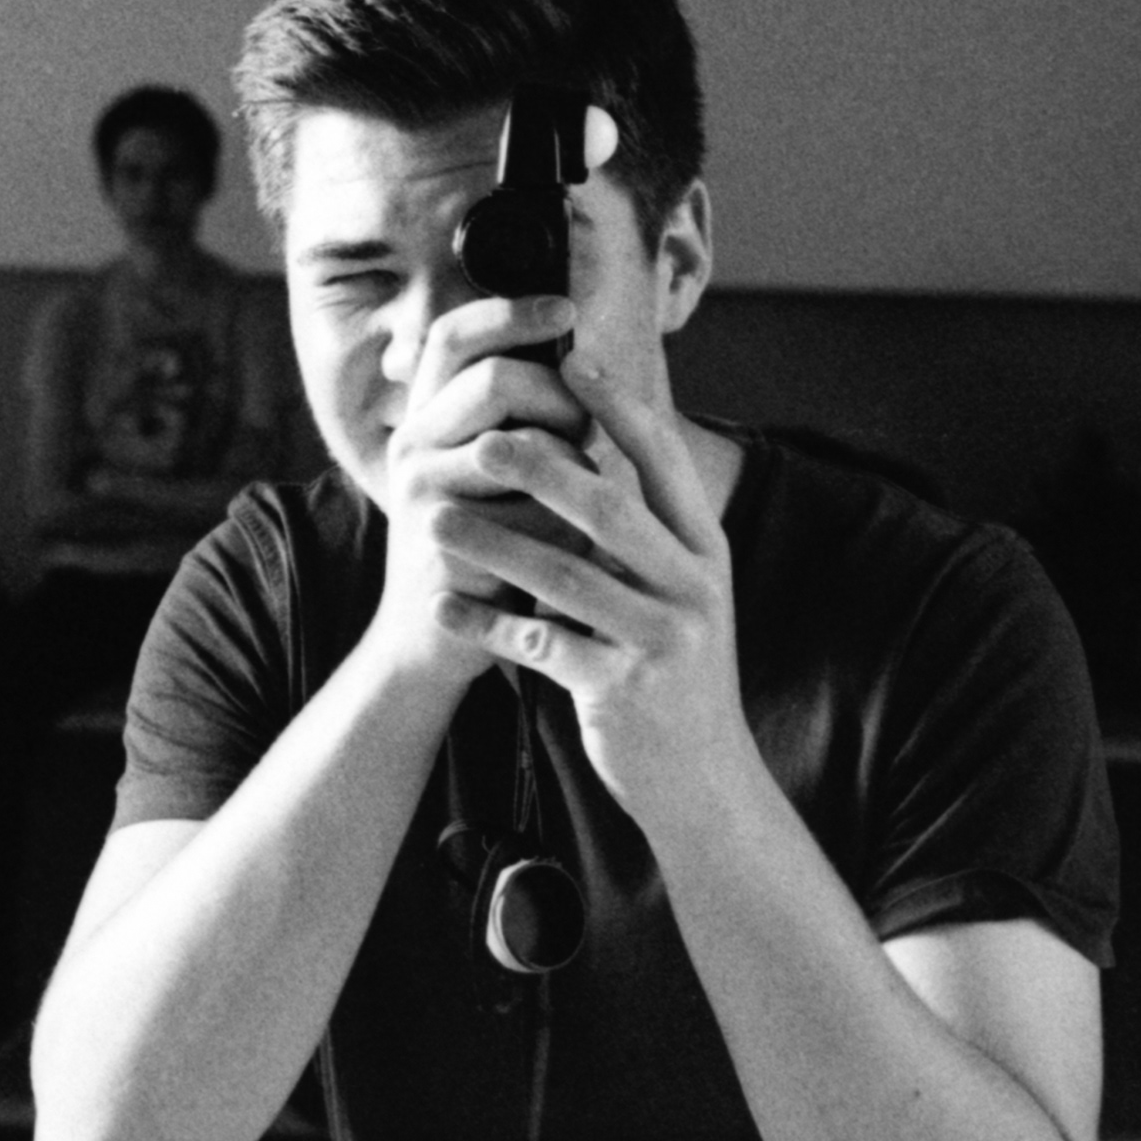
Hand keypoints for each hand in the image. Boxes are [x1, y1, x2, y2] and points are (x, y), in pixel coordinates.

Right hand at [366, 291, 585, 686]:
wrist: (435, 635)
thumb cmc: (485, 540)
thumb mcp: (489, 467)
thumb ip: (520, 415)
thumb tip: (587, 365)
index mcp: (422, 415)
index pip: (453, 337)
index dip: (509, 313)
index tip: (567, 307)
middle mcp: (411, 445)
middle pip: (495, 382)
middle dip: (560, 397)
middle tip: (586, 426)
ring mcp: (423, 496)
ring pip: (525, 450)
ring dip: (572, 467)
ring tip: (581, 493)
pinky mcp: (448, 546)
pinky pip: (538, 515)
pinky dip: (571, 526)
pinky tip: (571, 545)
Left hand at [428, 348, 742, 822]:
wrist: (705, 780)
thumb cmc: (675, 671)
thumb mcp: (680, 594)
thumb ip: (644, 535)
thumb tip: (588, 454)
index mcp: (707, 550)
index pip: (664, 463)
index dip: (619, 409)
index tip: (573, 360)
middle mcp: (693, 587)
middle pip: (611, 510)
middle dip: (542, 468)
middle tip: (481, 438)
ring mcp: (662, 640)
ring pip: (567, 577)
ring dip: (494, 546)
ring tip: (433, 524)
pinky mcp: (623, 691)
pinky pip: (541, 647)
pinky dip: (487, 626)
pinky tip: (441, 609)